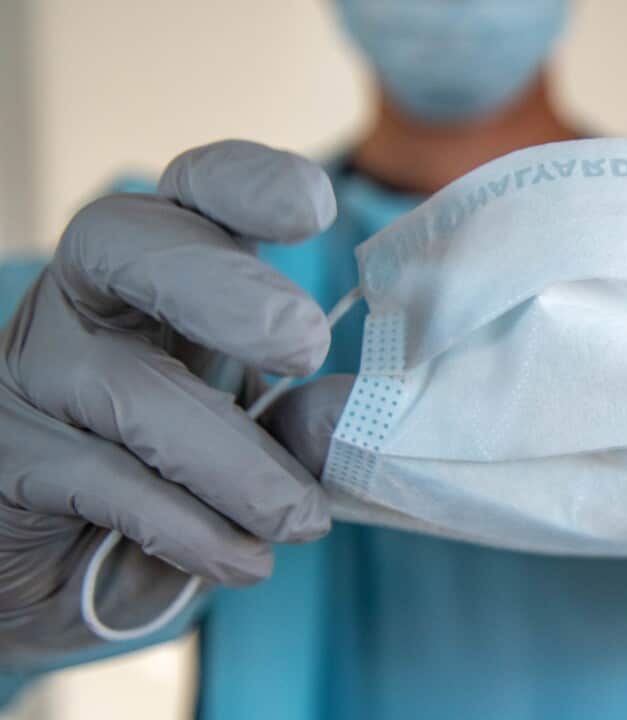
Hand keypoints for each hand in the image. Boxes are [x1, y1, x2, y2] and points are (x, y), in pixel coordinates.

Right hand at [0, 141, 334, 659]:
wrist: (67, 570)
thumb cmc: (175, 472)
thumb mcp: (251, 442)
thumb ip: (296, 423)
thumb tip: (344, 409)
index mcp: (166, 267)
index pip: (192, 191)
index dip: (246, 183)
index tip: (313, 209)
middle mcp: (89, 300)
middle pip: (124, 243)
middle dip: (221, 285)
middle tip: (302, 341)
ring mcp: (37, 373)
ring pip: (130, 390)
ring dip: (234, 461)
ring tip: (302, 518)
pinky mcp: (8, 458)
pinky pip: (103, 481)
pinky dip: (188, 526)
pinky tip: (243, 560)